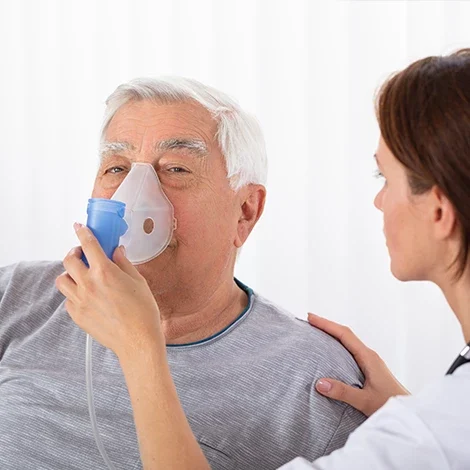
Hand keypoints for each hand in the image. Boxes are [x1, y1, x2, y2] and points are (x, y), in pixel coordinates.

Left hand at [55, 223, 163, 358]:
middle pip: (69, 260)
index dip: (83, 232)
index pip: (88, 244)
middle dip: (74, 253)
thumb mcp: (138, 281)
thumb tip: (117, 251)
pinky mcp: (77, 315)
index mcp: (105, 272)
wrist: (137, 340)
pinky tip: (87, 296)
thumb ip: (124, 263)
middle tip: (82, 254)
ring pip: (62, 279)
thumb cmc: (143, 312)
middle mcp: (88, 284)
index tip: (80, 227)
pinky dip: (74, 293)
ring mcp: (80, 300)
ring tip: (81, 276)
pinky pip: (68, 299)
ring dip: (70, 273)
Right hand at [308, 313, 409, 415]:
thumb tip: (318, 383)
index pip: (344, 334)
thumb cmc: (391, 406)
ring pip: (348, 342)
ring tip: (317, 333)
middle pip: (345, 334)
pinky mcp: (370, 369)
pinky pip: (351, 351)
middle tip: (310, 321)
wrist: (411, 415)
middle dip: (327, 326)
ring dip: (333, 334)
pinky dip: (338, 345)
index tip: (311, 317)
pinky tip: (331, 352)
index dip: (326, 324)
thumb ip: (342, 392)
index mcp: (368, 357)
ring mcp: (370, 361)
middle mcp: (369, 355)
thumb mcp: (365, 401)